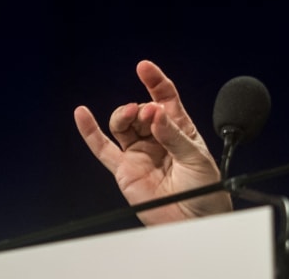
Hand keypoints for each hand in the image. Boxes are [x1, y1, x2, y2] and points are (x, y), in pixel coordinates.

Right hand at [74, 60, 232, 224]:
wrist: (195, 220)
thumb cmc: (206, 189)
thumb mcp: (196, 158)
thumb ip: (173, 136)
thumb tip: (155, 113)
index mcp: (180, 129)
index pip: (165, 98)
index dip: (155, 81)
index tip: (144, 67)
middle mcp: (157, 138)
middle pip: (141, 110)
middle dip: (142, 107)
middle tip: (150, 114)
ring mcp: (140, 153)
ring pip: (123, 125)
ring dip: (123, 114)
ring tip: (130, 116)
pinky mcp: (125, 170)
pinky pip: (103, 149)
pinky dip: (90, 131)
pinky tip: (82, 114)